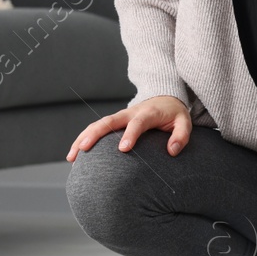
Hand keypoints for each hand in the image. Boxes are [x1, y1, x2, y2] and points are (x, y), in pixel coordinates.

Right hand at [66, 95, 191, 160]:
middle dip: (95, 134)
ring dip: (84, 138)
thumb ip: (181, 136)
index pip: (138, 123)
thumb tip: (171, 151)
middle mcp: (130, 113)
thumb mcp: (184, 122)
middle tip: (84, 149)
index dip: (130, 134)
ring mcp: (120, 116)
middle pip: (109, 121)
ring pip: (98, 124)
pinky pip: (96, 128)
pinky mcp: (114, 122)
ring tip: (72, 156)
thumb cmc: (174, 114)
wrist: (165, 99)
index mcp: (148, 113)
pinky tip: (74, 155)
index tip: (123, 149)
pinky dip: (83, 139)